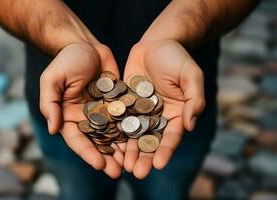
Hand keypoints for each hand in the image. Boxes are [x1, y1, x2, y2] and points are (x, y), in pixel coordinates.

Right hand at [40, 43, 123, 177]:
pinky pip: (126, 117)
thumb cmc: (66, 61)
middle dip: (108, 157)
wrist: (85, 45)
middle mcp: (88, 118)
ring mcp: (104, 111)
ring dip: (122, 149)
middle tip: (119, 171)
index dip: (88, 153)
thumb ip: (51, 104)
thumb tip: (53, 129)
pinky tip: (142, 139)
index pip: (78, 140)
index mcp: (69, 116)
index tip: (100, 165)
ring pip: (114, 134)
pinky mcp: (118, 102)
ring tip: (132, 163)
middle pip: (98, 142)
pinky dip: (133, 129)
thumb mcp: (53, 80)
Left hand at [123, 40, 204, 178]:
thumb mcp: (191, 75)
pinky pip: (120, 119)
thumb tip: (190, 125)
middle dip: (145, 157)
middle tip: (137, 173)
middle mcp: (158, 116)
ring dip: (129, 151)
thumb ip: (194, 99)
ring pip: (134, 134)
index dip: (165, 151)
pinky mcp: (126, 103)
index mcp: (176, 113)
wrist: (157, 43)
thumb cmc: (177, 57)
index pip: (171, 136)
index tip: (158, 164)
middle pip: (151, 140)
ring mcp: (141, 111)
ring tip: (123, 166)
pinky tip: (109, 145)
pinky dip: (116, 133)